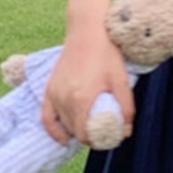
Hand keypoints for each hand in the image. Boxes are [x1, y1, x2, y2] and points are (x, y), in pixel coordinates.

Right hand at [42, 28, 134, 146]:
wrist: (87, 31)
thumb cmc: (107, 53)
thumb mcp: (121, 81)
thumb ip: (126, 108)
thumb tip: (126, 131)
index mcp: (81, 99)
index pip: (83, 135)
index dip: (95, 141)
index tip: (106, 139)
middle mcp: (64, 99)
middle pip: (73, 131)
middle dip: (88, 136)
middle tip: (101, 134)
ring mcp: (54, 93)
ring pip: (61, 125)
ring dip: (74, 131)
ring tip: (88, 131)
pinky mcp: (49, 88)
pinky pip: (46, 116)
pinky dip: (53, 128)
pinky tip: (63, 137)